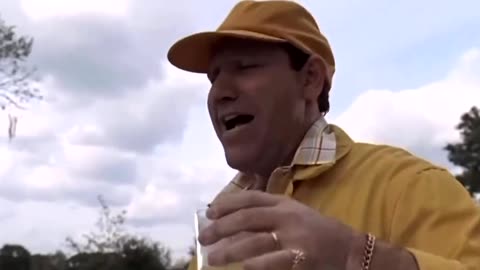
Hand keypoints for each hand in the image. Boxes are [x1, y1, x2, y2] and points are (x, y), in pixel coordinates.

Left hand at [198, 190, 356, 269]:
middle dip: (222, 227)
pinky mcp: (302, 258)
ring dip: (230, 250)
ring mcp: (295, 237)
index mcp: (285, 204)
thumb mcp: (296, 214)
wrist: (352, 251)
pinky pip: (274, 261)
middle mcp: (288, 216)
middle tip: (203, 238)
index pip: (252, 198)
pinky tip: (243, 268)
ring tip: (212, 257)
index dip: (228, 203)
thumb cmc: (318, 233)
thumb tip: (233, 219)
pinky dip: (256, 265)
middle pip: (248, 218)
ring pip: (255, 241)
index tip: (210, 212)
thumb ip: (270, 213)